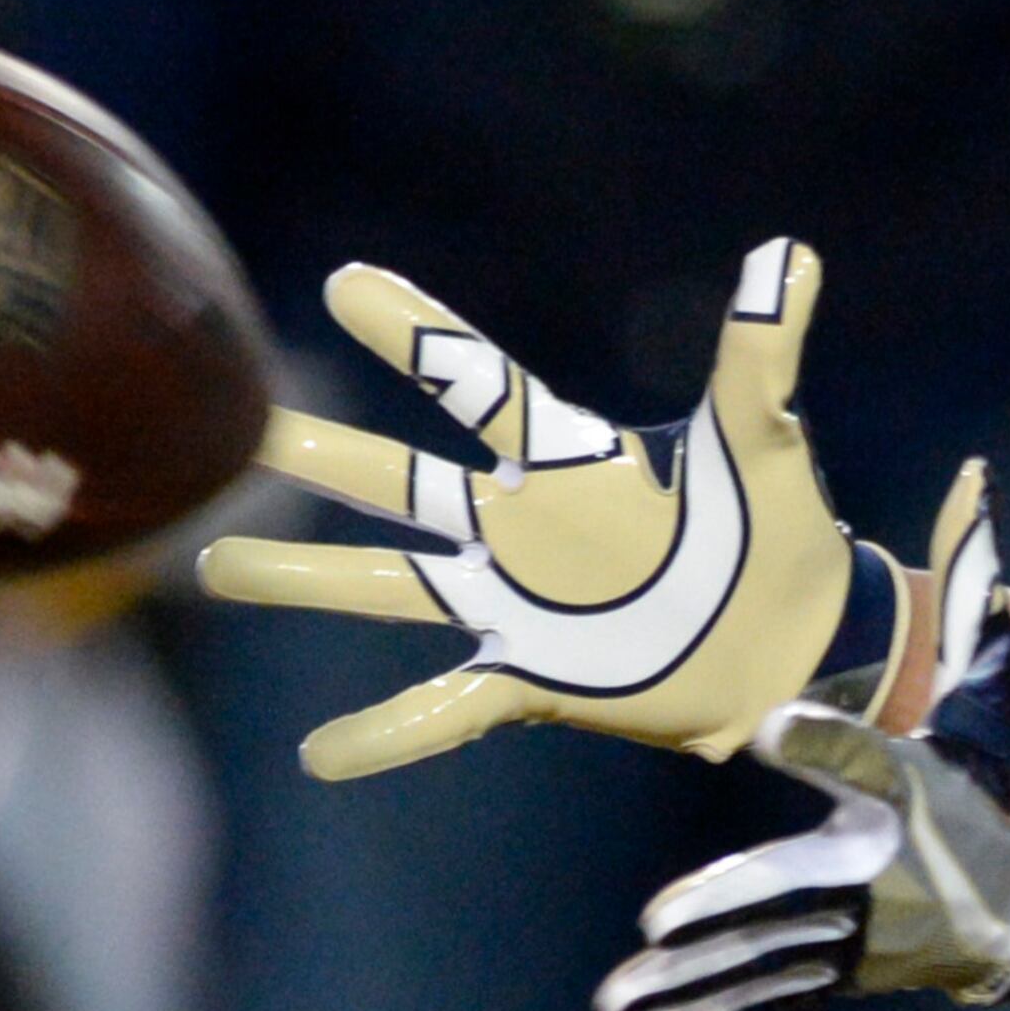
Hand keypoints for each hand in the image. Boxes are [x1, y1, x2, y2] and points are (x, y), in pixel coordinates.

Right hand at [196, 237, 904, 772]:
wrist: (798, 643)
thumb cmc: (779, 530)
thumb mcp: (763, 441)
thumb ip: (760, 356)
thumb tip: (789, 256)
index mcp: (570, 459)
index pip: (476, 383)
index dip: (414, 334)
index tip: (345, 282)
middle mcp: (523, 527)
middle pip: (402, 482)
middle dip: (326, 457)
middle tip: (242, 430)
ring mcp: (518, 606)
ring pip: (392, 585)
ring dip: (308, 579)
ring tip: (212, 567)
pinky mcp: (535, 679)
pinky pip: (445, 704)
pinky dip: (387, 732)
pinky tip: (319, 754)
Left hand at [587, 462, 1009, 1010]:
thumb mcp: (999, 681)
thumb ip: (977, 587)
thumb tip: (974, 475)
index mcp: (916, 790)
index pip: (869, 758)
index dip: (824, 737)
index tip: (774, 722)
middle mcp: (888, 873)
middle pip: (797, 893)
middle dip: (726, 911)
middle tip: (656, 925)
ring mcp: (863, 936)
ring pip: (765, 962)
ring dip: (687, 987)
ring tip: (616, 1004)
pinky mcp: (842, 968)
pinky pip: (758, 994)